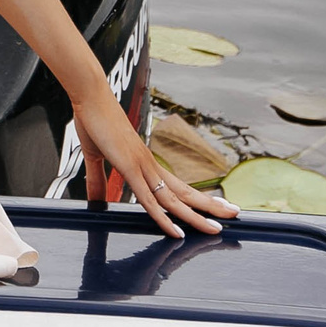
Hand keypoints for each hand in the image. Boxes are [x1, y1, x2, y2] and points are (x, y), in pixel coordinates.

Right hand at [74, 93, 239, 239]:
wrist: (90, 95)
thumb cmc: (94, 120)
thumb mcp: (95, 155)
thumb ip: (97, 180)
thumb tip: (96, 199)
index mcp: (145, 162)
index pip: (178, 185)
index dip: (198, 197)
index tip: (218, 204)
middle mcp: (149, 164)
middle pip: (186, 192)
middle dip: (211, 205)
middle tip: (235, 214)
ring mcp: (142, 166)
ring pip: (174, 200)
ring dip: (197, 216)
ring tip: (217, 228)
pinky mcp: (130, 167)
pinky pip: (150, 200)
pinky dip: (164, 218)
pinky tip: (177, 231)